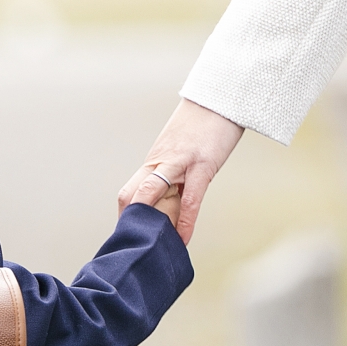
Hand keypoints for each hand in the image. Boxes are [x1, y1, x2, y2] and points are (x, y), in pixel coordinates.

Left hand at [118, 98, 243, 244]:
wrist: (221, 97)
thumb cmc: (203, 126)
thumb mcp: (180, 150)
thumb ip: (172, 171)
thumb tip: (169, 196)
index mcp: (155, 161)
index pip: (130, 192)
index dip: (124, 216)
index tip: (126, 238)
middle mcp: (161, 162)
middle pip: (132, 194)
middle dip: (128, 222)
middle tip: (132, 247)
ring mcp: (180, 163)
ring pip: (152, 193)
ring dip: (150, 222)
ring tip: (152, 247)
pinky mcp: (202, 164)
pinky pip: (190, 197)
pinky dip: (185, 221)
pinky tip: (183, 238)